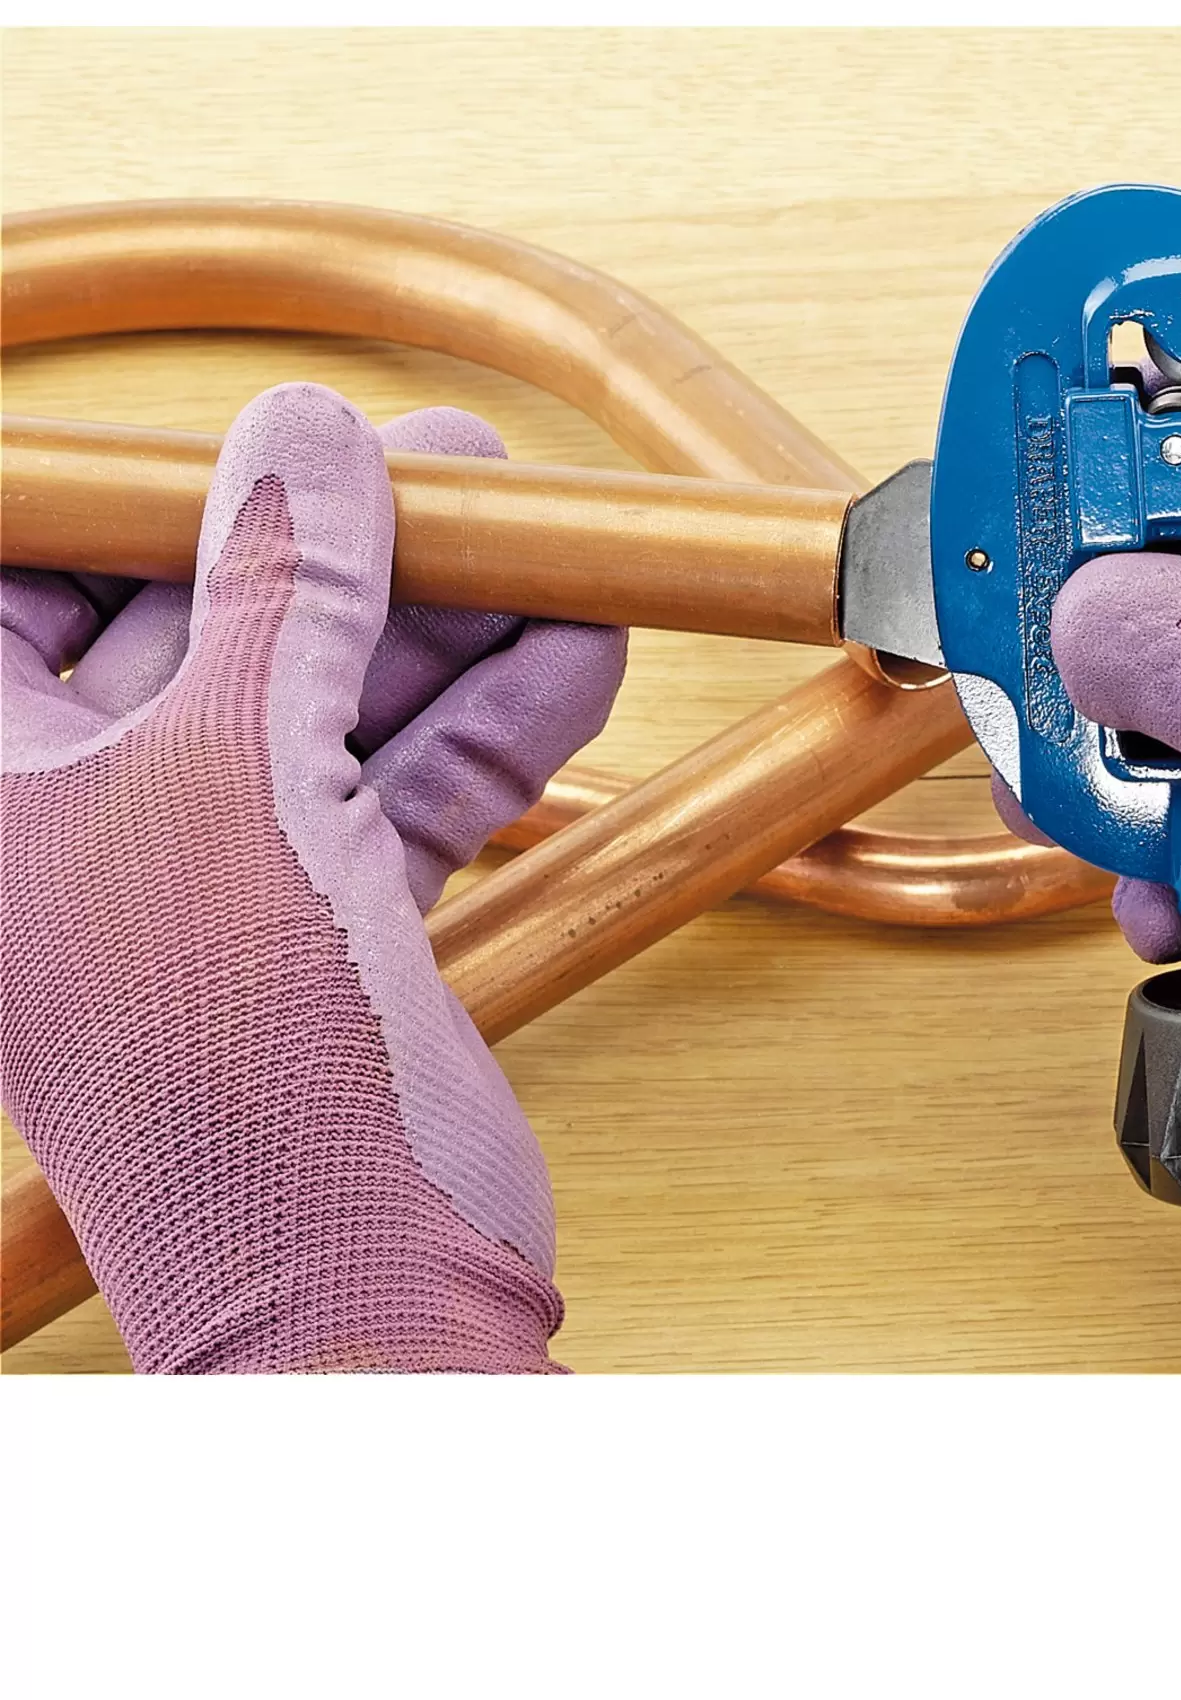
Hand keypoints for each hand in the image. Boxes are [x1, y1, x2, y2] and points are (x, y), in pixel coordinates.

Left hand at [1, 385, 627, 1369]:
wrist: (368, 1295)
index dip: (119, 506)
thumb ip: (275, 599)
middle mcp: (84, 831)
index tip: (232, 442)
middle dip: (333, 550)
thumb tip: (304, 447)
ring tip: (535, 548)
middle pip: (202, 632)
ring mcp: (214, 878)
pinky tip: (569, 656)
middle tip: (440, 477)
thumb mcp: (242, 786)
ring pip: (324, 704)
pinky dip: (493, 723)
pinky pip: (403, 783)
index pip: (16, 593)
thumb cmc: (239, 1088)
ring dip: (441, 627)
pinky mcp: (327, 920)